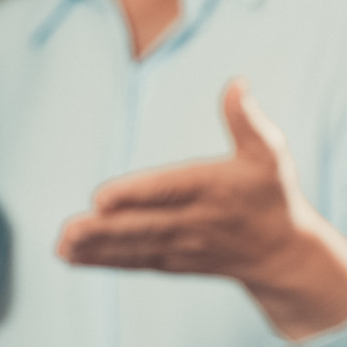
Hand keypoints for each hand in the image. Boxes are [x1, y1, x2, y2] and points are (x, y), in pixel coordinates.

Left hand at [54, 79, 346, 340]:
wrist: (284, 255)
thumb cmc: (272, 194)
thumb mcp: (270, 153)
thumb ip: (247, 120)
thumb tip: (237, 83)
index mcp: (214, 189)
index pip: (171, 191)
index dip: (137, 194)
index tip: (102, 198)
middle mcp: (196, 222)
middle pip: (146, 226)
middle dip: (106, 230)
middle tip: (69, 230)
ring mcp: (183, 247)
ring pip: (136, 248)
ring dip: (97, 248)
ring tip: (62, 245)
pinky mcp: (174, 263)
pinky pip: (136, 262)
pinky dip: (104, 261)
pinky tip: (71, 256)